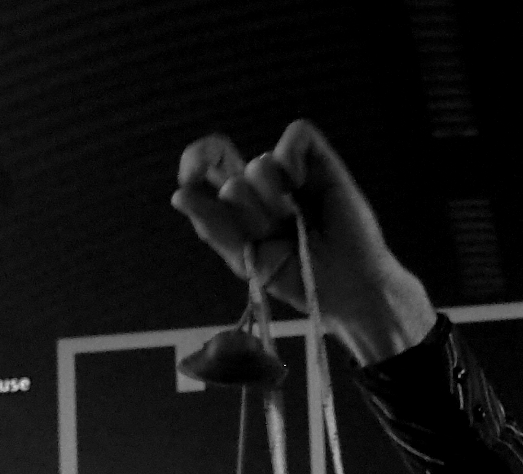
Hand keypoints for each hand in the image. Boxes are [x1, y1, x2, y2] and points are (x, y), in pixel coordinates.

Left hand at [171, 119, 434, 363]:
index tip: (190, 177)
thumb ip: (214, 227)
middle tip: (274, 237)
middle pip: (230, 178)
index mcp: (237, 209)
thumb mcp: (248, 261)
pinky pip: (295, 137)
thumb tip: (179, 194)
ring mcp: (288, 170)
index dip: (194, 163)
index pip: (204, 171)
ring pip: (258, 163)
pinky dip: (292, 160)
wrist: (343, 288)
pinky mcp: (317, 159)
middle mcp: (259, 185)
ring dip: (273, 200)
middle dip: (248, 216)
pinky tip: (301, 186)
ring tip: (295, 221)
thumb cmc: (298, 279)